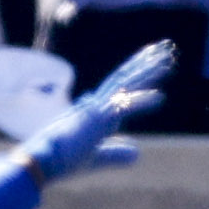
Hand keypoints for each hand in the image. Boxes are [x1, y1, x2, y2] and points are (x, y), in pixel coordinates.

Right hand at [30, 46, 166, 180]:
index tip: (155, 62)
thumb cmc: (63, 161)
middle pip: (126, 77)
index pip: (121, 86)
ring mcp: (96, 109)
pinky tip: (161, 98)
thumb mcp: (96, 158)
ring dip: (149, 70)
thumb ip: (116, 154)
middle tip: (166, 47)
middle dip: (146, 62)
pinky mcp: (96, 120)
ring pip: (126, 83)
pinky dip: (142, 102)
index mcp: (95, 110)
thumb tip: (137, 153)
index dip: (139, 73)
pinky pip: (123, 107)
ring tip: (168, 57)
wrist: (41, 161)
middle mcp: (96, 104)